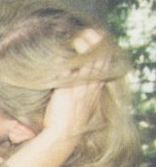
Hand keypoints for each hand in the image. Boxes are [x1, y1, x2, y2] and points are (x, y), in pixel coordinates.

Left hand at [41, 28, 107, 142]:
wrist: (62, 135)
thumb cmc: (68, 119)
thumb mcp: (82, 101)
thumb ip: (82, 87)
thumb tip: (73, 74)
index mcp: (95, 87)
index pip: (105, 63)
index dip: (103, 49)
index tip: (97, 36)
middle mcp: (90, 86)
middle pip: (99, 59)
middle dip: (95, 43)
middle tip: (87, 31)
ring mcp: (80, 89)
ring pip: (87, 63)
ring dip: (82, 48)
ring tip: (77, 37)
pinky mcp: (67, 93)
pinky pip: (68, 74)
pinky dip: (65, 64)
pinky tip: (60, 55)